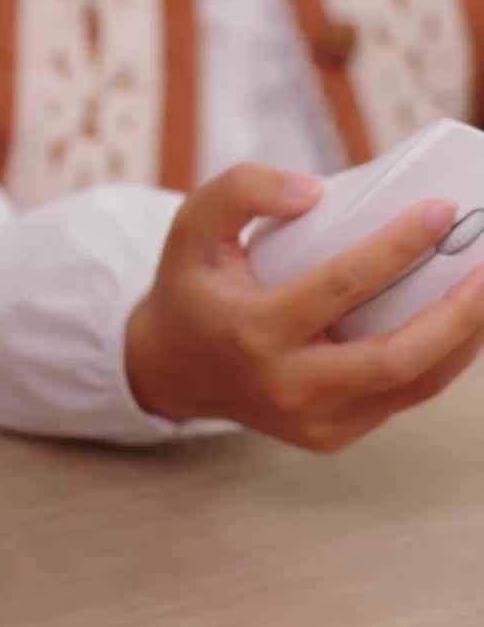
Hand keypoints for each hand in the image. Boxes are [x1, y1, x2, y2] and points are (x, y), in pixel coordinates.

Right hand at [125, 165, 483, 452]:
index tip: (440, 210)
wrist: (171, 371)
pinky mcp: (331, 436)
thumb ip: (243, 190)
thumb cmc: (192, 288)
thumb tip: (316, 191)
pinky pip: (403, 397)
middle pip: (396, 360)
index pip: (339, 289)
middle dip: (457, 313)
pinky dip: (442, 358)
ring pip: (413, 386)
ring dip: (464, 339)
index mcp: (253, 334)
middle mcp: (286, 387)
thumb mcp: (193, 225)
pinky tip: (462, 321)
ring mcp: (313, 421)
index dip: (396, 248)